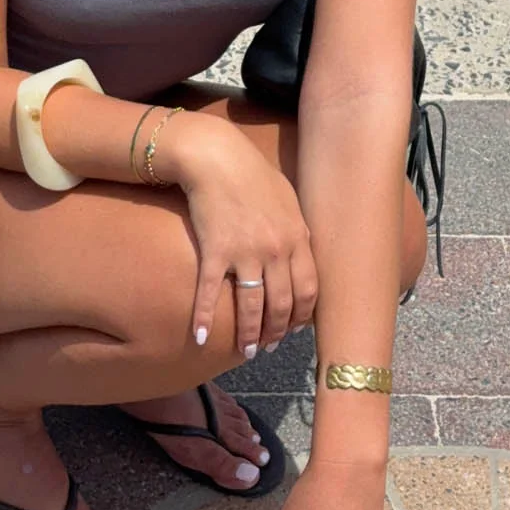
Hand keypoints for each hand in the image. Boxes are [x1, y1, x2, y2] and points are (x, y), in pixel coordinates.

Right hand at [164, 117, 316, 354]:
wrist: (216, 157)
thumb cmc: (253, 174)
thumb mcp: (288, 198)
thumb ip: (298, 229)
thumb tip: (303, 252)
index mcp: (297, 237)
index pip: (309, 290)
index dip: (303, 316)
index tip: (295, 330)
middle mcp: (276, 250)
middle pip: (283, 305)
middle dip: (277, 332)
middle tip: (269, 346)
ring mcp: (245, 252)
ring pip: (252, 306)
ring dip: (249, 335)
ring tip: (245, 351)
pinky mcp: (215, 251)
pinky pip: (211, 292)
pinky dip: (205, 318)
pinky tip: (201, 336)